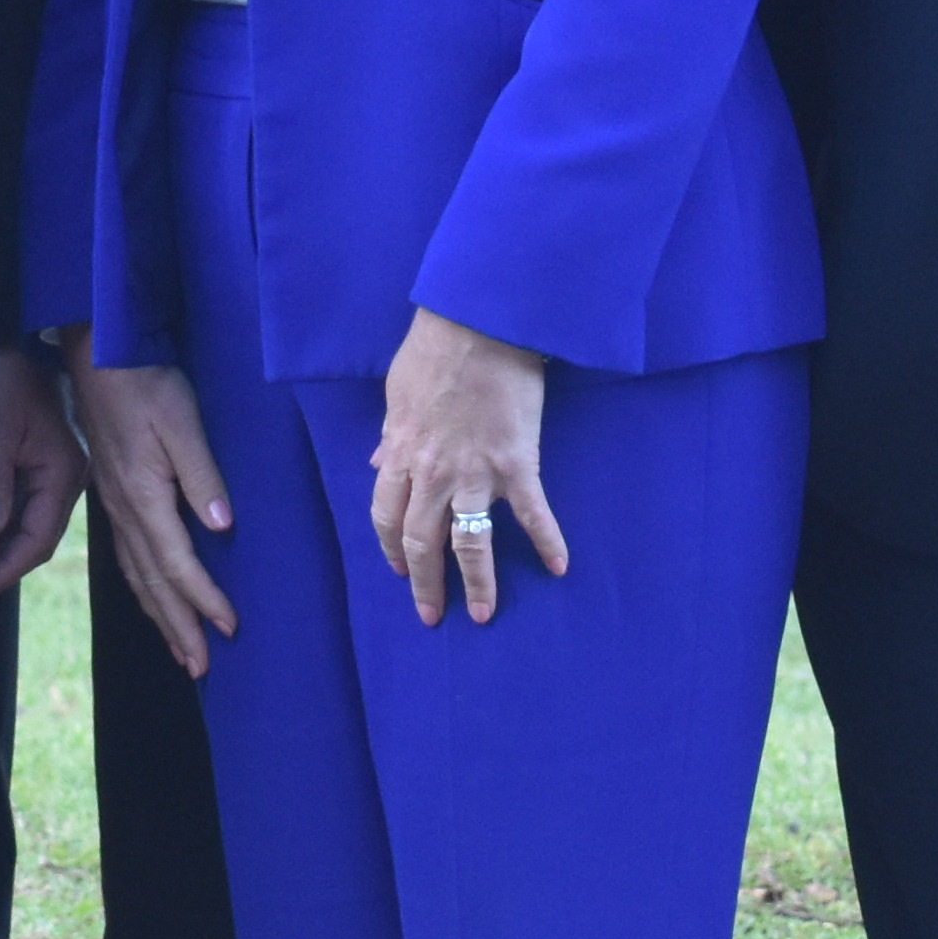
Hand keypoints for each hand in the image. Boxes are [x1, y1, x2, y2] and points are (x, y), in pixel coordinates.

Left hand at [0, 343, 82, 601]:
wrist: (13, 334)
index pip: (37, 539)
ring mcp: (55, 469)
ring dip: (0, 553)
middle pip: (37, 539)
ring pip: (31, 527)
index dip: (3, 571)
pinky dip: (2, 530)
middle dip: (1, 569)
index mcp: (62, 470)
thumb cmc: (2, 371)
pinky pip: (26, 508)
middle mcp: (66, 476)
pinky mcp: (41, 461)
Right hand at [66, 348, 242, 676]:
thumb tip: (221, 526)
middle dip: (179, 627)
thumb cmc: (145, 382)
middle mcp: (125, 511)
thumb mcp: (181, 420)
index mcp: (144, 495)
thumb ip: (201, 472)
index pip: (177, 563)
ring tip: (182, 652)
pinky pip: (127, 559)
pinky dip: (143, 590)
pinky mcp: (112, 497)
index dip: (203, 599)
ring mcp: (115, 507)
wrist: (98, 356)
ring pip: (137, 576)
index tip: (229, 628)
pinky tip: (153, 600)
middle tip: (202, 667)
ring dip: (160, 617)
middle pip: (154, 583)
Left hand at [371, 306, 564, 625]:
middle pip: (422, 543)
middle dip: (425, 584)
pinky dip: (547, 541)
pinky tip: (558, 566)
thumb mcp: (396, 393)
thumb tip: (378, 459)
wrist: (479, 323)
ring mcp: (476, 473)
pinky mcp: (517, 463)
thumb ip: (390, 434)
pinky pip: (532, 512)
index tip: (400, 570)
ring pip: (469, 542)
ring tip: (482, 614)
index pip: (387, 517)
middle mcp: (433, 474)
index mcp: (401, 455)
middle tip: (431, 615)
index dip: (392, 548)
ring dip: (476, 583)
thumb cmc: (434, 351)